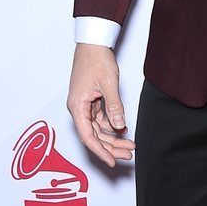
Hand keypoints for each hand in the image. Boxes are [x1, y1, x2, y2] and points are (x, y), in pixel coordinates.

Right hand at [67, 44, 135, 169]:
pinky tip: (123, 131)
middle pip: (94, 135)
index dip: (100, 151)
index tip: (112, 162)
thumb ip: (114, 107)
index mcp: (77, 106)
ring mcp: (84, 105)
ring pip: (98, 129)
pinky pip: (100, 120)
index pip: (88, 136)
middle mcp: (78, 108)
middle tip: (128, 154)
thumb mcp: (108, 84)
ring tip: (129, 145)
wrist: (93, 43)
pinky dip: (111, 126)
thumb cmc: (96, 60)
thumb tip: (119, 127)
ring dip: (112, 138)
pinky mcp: (90, 101)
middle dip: (111, 146)